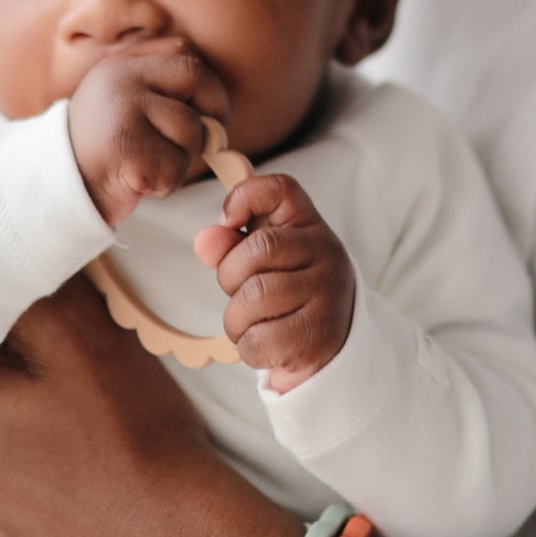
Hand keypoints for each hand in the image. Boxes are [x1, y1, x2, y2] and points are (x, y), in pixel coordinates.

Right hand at [67, 41, 231, 225]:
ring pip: (191, 129)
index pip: (183, 53)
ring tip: (150, 165)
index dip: (207, 86)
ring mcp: (123, 111)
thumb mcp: (124, 106)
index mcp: (122, 64)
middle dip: (212, 114)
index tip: (207, 112)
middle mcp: (121, 79)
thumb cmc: (102, 152)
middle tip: (205, 142)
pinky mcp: (127, 149)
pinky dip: (166, 184)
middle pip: (197, 79)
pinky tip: (139, 183)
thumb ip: (161, 91)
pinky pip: (175, 166)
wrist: (56, 189)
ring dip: (182, 159)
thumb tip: (215, 111)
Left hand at [194, 174, 355, 391]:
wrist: (330, 345)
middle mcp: (327, 255)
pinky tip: (265, 342)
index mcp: (310, 226)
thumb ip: (230, 244)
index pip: (281, 189)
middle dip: (230, 276)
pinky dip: (248, 346)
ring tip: (252, 323)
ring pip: (254, 299)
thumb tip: (205, 240)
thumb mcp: (260, 260)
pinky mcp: (318, 338)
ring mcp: (327, 296)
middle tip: (240, 292)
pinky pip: (259, 340)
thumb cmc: (287, 294)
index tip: (229, 222)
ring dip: (236, 319)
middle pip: (257, 250)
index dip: (244, 198)